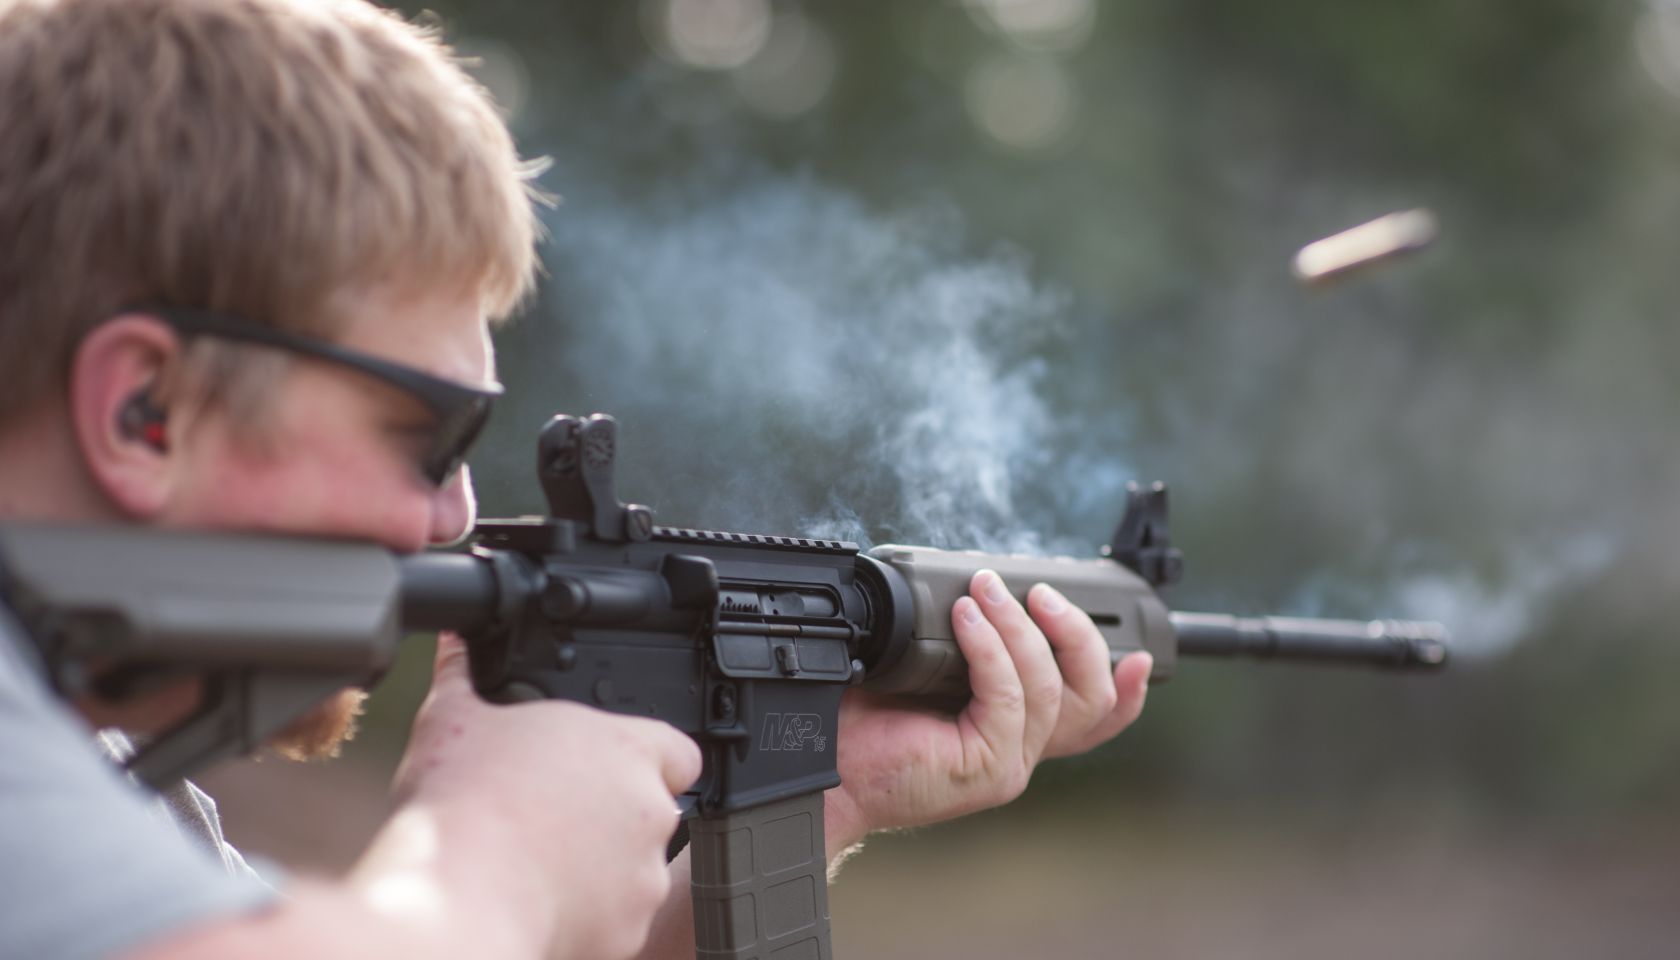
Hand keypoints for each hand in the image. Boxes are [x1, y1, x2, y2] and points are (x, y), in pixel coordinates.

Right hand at [390, 634, 701, 959]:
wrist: (458, 900)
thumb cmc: (464, 807)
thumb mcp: (453, 719)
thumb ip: (463, 673)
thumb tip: (454, 640)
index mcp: (626, 750)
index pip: (679, 750)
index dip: (648, 759)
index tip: (607, 768)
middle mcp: (651, 812)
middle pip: (652, 810)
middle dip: (612, 815)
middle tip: (554, 815)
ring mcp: (645, 877)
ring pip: (636, 869)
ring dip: (601, 867)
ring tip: (537, 861)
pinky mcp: (629, 932)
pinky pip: (616, 919)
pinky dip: (587, 914)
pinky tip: (536, 898)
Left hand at [824, 570, 1150, 854]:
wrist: (820, 767)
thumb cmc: (861, 719)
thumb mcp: (924, 670)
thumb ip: (965, 645)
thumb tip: (984, 586)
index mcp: (1012, 732)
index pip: (1092, 720)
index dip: (1125, 689)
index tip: (1139, 653)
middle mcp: (1018, 752)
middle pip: (1090, 699)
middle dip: (1077, 635)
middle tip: (1041, 592)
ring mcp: (1006, 764)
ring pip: (1051, 690)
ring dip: (1023, 627)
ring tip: (988, 588)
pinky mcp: (985, 766)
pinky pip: (1008, 695)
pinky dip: (990, 648)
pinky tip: (967, 618)